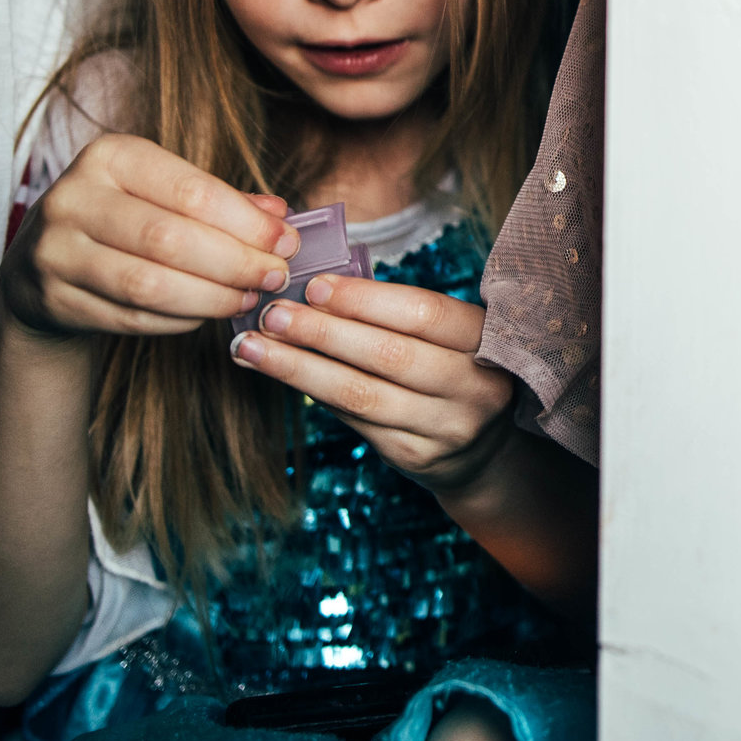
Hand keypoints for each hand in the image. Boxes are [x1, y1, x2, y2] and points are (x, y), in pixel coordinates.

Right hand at [0, 133, 298, 339]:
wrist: (39, 264)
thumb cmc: (120, 219)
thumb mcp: (161, 193)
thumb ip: (220, 201)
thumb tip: (280, 215)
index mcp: (109, 156)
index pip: (190, 190)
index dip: (246, 222)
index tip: (286, 242)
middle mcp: (74, 198)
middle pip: (170, 239)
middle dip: (235, 262)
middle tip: (274, 275)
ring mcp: (56, 251)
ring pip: (149, 284)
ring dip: (211, 296)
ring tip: (248, 297)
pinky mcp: (52, 299)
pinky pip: (130, 317)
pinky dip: (180, 319)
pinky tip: (208, 313)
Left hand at [228, 275, 517, 498]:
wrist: (482, 446)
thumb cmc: (452, 368)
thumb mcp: (449, 335)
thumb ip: (398, 314)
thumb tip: (318, 290)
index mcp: (486, 340)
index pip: (423, 312)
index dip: (365, 298)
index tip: (314, 285)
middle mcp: (474, 387)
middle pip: (388, 354)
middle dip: (322, 332)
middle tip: (272, 314)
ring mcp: (446, 427)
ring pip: (361, 395)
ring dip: (300, 368)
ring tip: (254, 347)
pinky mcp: (415, 455)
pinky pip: (354, 420)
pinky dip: (314, 393)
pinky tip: (282, 375)